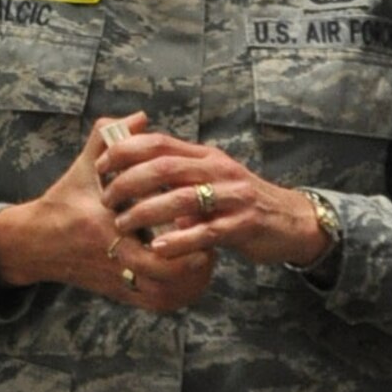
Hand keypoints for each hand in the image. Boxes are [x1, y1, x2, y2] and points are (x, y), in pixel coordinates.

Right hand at [0, 111, 214, 312]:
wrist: (36, 243)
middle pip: (166, 274)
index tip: (193, 213)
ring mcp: (117, 280)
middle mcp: (112, 258)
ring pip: (167, 294)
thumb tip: (141, 117)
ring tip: (203, 255)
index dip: (181, 230)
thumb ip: (109, 138)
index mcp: (104, 226)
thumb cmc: (63, 201)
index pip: (152, 236)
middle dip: (193, 257)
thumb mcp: (83, 167)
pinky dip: (180, 293)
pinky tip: (189, 273)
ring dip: (190, 279)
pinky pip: (159, 303)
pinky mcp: (119, 294)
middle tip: (206, 236)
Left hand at [98, 126, 326, 269]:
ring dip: (146, 212)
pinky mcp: (245, 224)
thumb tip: (128, 170)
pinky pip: (207, 231)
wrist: (292, 221)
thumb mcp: (208, 177)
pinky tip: (158, 248)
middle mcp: (217, 170)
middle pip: (164, 168)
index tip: (99, 166)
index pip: (158, 143)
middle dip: (128, 182)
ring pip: (181, 199)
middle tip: (105, 199)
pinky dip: (179, 240)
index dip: (124, 151)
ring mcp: (233, 196)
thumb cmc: (238, 200)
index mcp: (204, 155)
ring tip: (122, 225)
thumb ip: (176, 173)